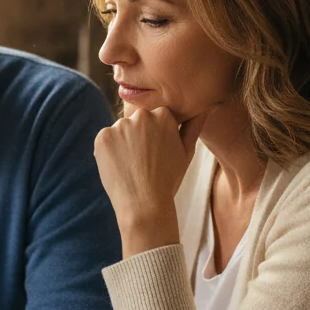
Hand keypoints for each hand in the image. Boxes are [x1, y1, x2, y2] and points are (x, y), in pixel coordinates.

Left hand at [93, 104, 207, 256]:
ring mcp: (119, 126)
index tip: (157, 152)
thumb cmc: (168, 179)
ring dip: (123, 143)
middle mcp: (141, 116)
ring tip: (132, 166)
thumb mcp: (186, 151)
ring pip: (120, 130)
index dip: (156, 135)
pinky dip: (109, 151)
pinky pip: (106, 140)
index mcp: (163, 114)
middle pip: (137, 120)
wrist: (144, 204)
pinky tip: (119, 167)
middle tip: (144, 161)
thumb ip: (194, 125)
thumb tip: (207, 106)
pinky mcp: (102, 137)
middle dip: (139, 136)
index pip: (156, 116)